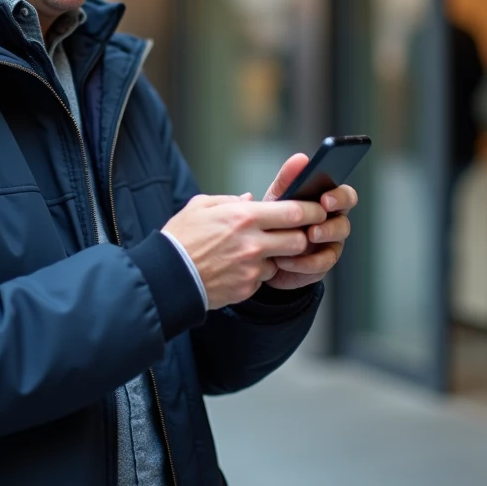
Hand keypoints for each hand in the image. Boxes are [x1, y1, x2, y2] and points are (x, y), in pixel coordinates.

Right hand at [163, 193, 327, 308]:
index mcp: (244, 217)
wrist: (168, 276)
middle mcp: (253, 243)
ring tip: (252, 251)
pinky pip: (262, 278)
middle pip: (298, 239)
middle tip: (297, 232)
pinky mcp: (247, 287)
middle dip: (302, 236)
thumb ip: (230, 200)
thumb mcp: (201, 206)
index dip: (312, 210)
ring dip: (275, 256)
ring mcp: (251, 268)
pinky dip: (256, 273)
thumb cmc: (181, 237)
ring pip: (281, 260)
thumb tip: (250, 198)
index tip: (319, 208)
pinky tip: (236, 268)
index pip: (293, 212)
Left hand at [261, 154, 356, 290]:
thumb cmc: (274, 219)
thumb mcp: (277, 198)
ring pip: (336, 242)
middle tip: (314, 227)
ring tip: (304, 238)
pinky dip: (305, 262)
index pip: (345, 195)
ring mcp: (329, 244)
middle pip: (345, 221)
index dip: (339, 197)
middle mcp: (333, 222)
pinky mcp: (321, 264)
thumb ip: (288, 179)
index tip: (325, 199)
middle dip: (331, 223)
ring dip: (321, 239)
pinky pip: (322, 264)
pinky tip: (287, 259)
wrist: (262, 253)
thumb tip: (301, 158)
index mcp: (326, 202)